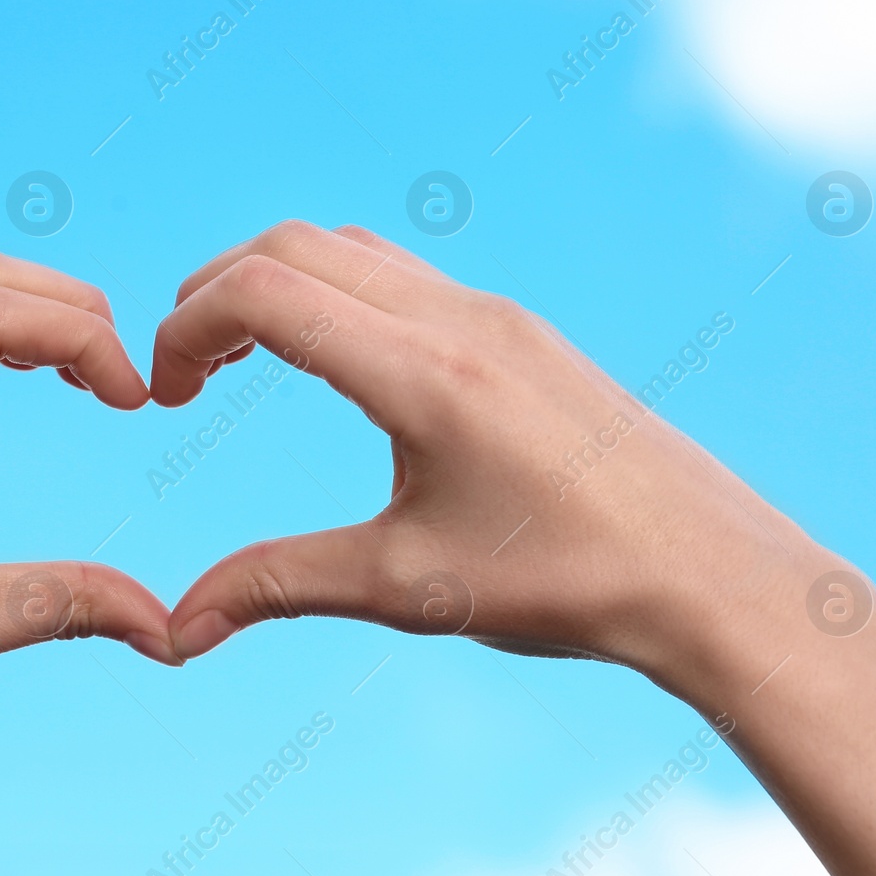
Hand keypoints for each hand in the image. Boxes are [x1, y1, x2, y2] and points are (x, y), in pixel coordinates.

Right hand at [153, 220, 803, 675]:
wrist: (711, 573)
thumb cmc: (568, 582)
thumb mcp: (408, 587)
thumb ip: (279, 586)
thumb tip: (178, 629)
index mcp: (421, 372)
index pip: (263, 292)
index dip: (185, 326)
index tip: (164, 394)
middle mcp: (457, 318)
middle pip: (293, 245)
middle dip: (214, 291)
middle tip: (185, 371)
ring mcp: (496, 314)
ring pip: (351, 249)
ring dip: (278, 283)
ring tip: (244, 357)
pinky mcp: (521, 330)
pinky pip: (404, 273)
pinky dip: (337, 290)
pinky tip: (338, 362)